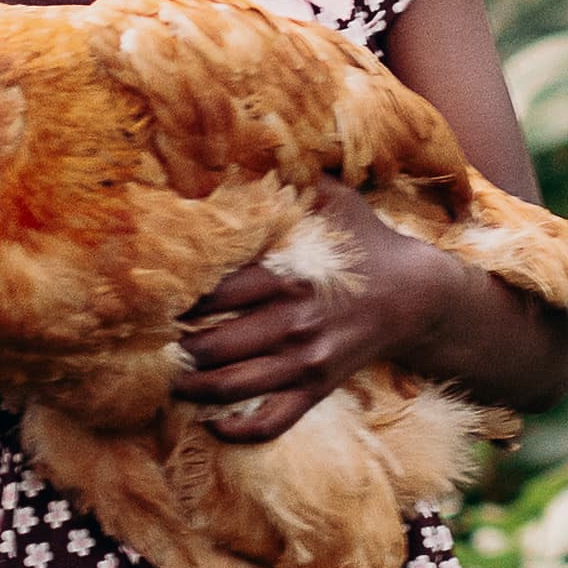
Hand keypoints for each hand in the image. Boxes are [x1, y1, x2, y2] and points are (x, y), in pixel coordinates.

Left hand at [174, 188, 451, 443]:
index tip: (151, 298)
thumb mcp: (335, 200)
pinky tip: (211, 422)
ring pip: (232, 388)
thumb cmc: (366, 244)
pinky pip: (271, 422)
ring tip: (168, 378)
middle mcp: (291, 324)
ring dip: (192, 388)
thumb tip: (255, 137)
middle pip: (213, 347)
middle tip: (149, 342)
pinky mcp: (316, 389)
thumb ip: (295, 179)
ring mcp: (304, 363)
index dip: (176, 300)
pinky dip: (237, 430)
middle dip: (176, 348)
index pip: (213, 294)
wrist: (418, 297)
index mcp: (286, 277)